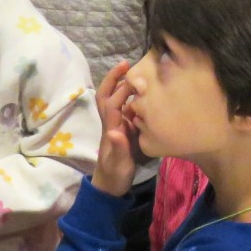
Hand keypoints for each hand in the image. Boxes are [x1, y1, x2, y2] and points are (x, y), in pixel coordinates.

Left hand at [91, 60, 141, 197]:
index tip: (133, 75)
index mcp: (111, 128)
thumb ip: (118, 148)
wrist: (110, 187)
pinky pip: (124, 109)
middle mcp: (112, 123)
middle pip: (107, 96)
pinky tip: (143, 94)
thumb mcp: (118, 164)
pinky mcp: (124, 131)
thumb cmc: (114, 175)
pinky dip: (130, 99)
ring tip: (137, 73)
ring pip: (115, 101)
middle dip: (114, 79)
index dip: (120, 88)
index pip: (112, 103)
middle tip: (128, 64)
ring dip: (121, 85)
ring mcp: (117, 126)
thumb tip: (115, 131)